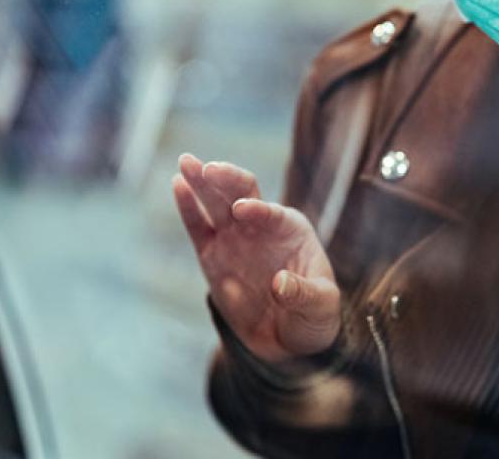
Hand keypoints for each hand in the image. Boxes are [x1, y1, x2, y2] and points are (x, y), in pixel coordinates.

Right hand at [173, 153, 340, 363]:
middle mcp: (261, 226)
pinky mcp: (213, 255)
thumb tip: (279, 284)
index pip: (273, 212)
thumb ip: (304, 294)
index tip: (241, 211)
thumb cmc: (312, 314)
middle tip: (208, 169)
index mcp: (291, 229)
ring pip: (216, 202)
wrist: (287, 336)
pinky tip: (178, 185)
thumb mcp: (320, 308)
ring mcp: (234, 238)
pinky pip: (198, 228)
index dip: (258, 209)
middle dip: (226, 179)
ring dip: (201, 181)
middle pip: (242, 193)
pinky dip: (188, 207)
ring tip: (186, 162)